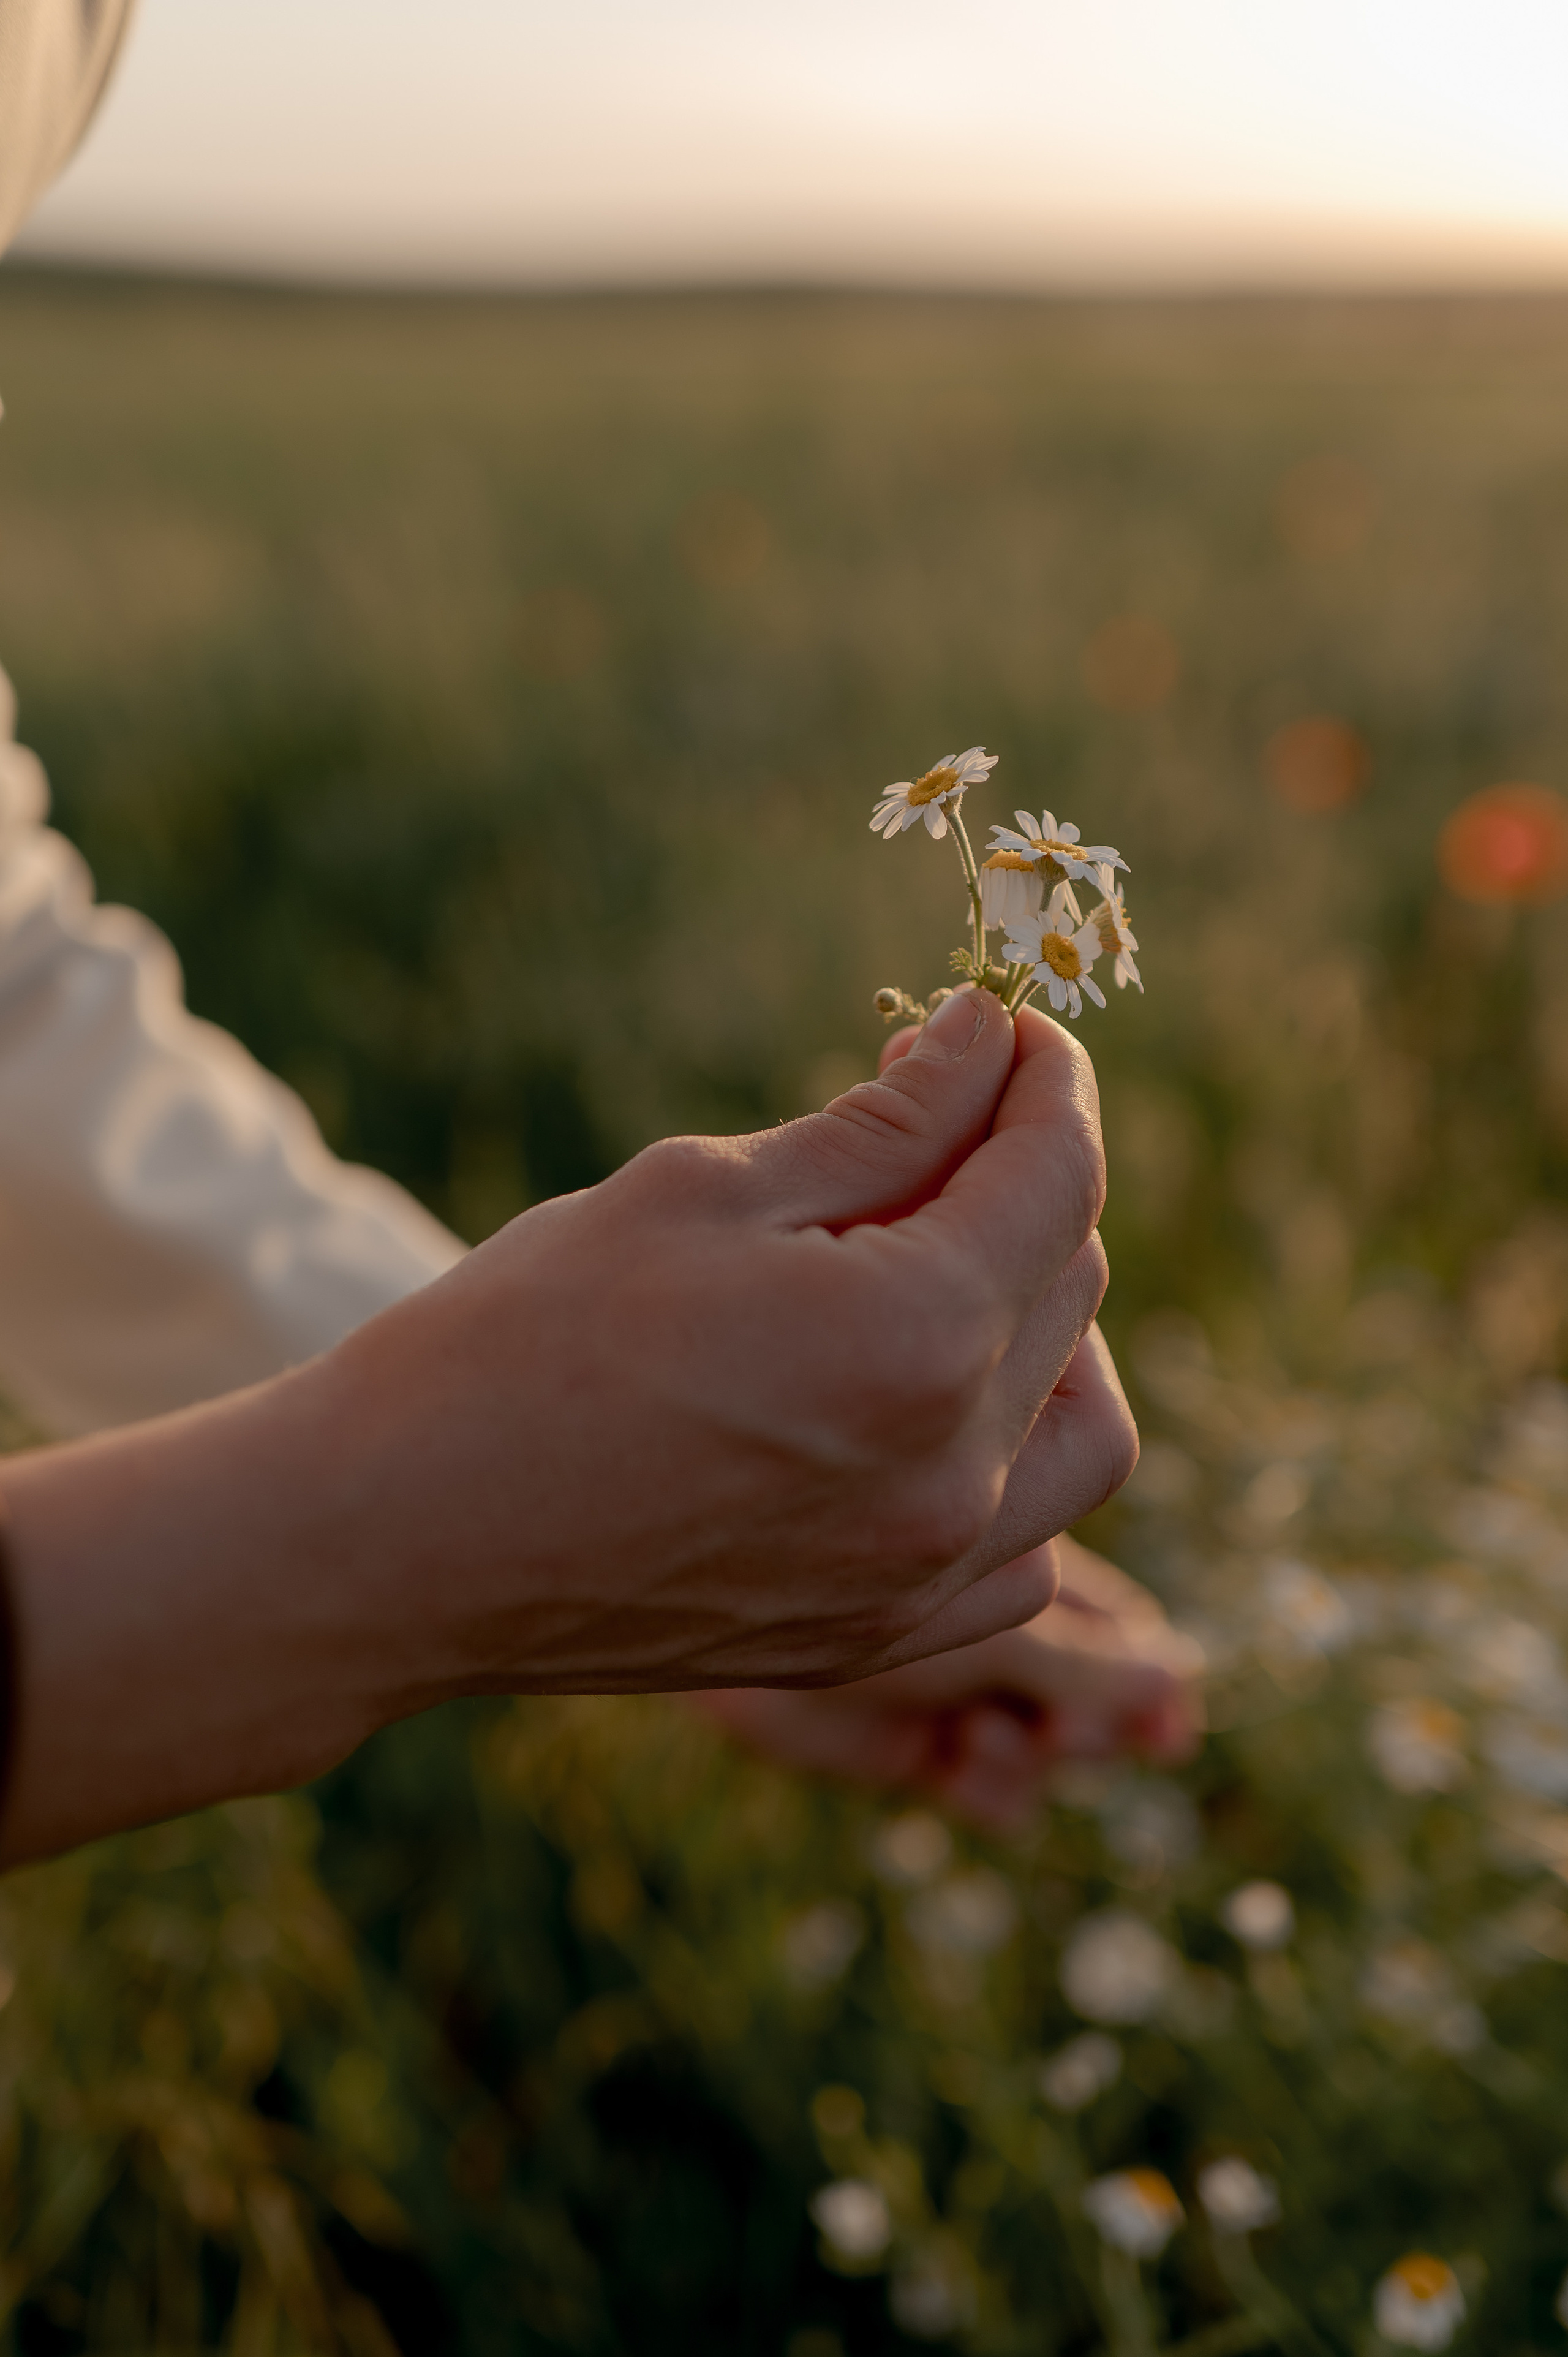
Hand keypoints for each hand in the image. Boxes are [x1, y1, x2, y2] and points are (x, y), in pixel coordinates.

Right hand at [3, 990, 1137, 1857]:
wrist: (399, 1541)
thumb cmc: (523, 1339)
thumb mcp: (701, 1191)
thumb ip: (883, 1123)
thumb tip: (987, 1039)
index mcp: (912, 1341)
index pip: (1055, 1176)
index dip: (1045, 1077)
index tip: (1007, 1025)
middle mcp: (953, 1477)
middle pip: (1075, 1282)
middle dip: (1027, 1171)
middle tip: (942, 1109)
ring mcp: (925, 1579)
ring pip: (1087, 1427)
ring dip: (1054, 1322)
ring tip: (955, 1261)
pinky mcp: (882, 1637)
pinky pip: (1028, 1543)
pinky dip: (1017, 1455)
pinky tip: (933, 1399)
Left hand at [694, 1535, 1202, 1828]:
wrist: (737, 1617)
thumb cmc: (868, 1582)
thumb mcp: (997, 1622)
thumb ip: (1083, 1662)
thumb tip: (1179, 1682)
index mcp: (1024, 1570)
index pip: (1117, 1629)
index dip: (1148, 1678)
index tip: (1170, 1725)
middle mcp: (995, 1631)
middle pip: (1087, 1696)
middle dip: (1091, 1724)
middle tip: (1067, 1733)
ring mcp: (956, 1689)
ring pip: (1042, 1750)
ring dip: (1033, 1758)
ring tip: (988, 1735)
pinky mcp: (913, 1747)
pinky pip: (989, 1787)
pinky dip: (992, 1788)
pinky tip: (963, 1763)